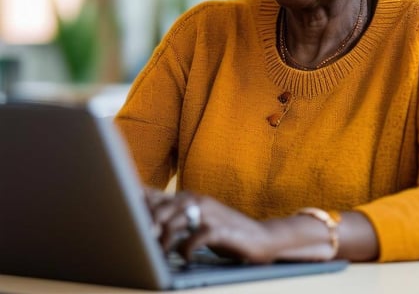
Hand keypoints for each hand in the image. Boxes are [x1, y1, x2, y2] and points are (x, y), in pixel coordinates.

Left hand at [143, 188, 276, 262]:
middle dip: (148, 224)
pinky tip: (186, 256)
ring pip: (177, 221)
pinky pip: (197, 238)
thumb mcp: (199, 221)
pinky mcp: (221, 230)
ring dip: (165, 240)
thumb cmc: (225, 231)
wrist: (260, 238)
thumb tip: (145, 216)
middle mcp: (199, 201)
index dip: (139, 203)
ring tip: (161, 253)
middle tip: (141, 241)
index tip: (123, 211)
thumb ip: (176, 217)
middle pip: (163, 208)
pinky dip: (187, 249)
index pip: (158, 196)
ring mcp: (210, 214)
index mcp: (190, 198)